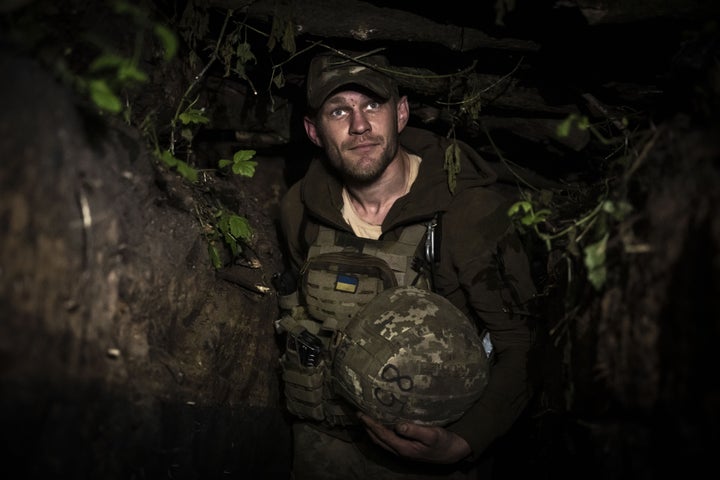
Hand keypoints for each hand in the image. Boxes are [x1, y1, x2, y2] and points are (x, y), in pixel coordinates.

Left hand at [357, 412, 471, 463]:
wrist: (453, 452)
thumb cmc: (444, 442)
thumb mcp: (432, 435)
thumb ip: (415, 431)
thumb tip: (399, 425)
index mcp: (404, 448)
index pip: (382, 435)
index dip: (370, 424)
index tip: (361, 414)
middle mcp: (400, 451)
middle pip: (377, 439)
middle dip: (367, 427)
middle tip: (359, 412)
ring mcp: (402, 451)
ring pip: (381, 441)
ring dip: (372, 430)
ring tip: (366, 417)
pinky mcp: (405, 448)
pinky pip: (387, 440)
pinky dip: (380, 432)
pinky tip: (381, 423)